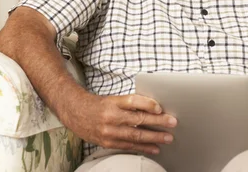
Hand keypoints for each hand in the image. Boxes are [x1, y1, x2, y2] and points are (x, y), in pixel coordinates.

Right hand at [58, 92, 176, 154]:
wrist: (76, 113)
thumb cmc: (98, 105)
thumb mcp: (113, 99)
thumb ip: (131, 104)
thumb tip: (153, 108)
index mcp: (113, 102)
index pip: (132, 101)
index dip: (147, 104)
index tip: (160, 108)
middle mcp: (111, 116)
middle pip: (137, 119)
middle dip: (157, 122)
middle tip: (172, 123)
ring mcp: (109, 131)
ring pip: (135, 135)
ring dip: (154, 138)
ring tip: (167, 138)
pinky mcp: (107, 142)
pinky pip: (129, 146)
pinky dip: (143, 148)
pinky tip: (155, 148)